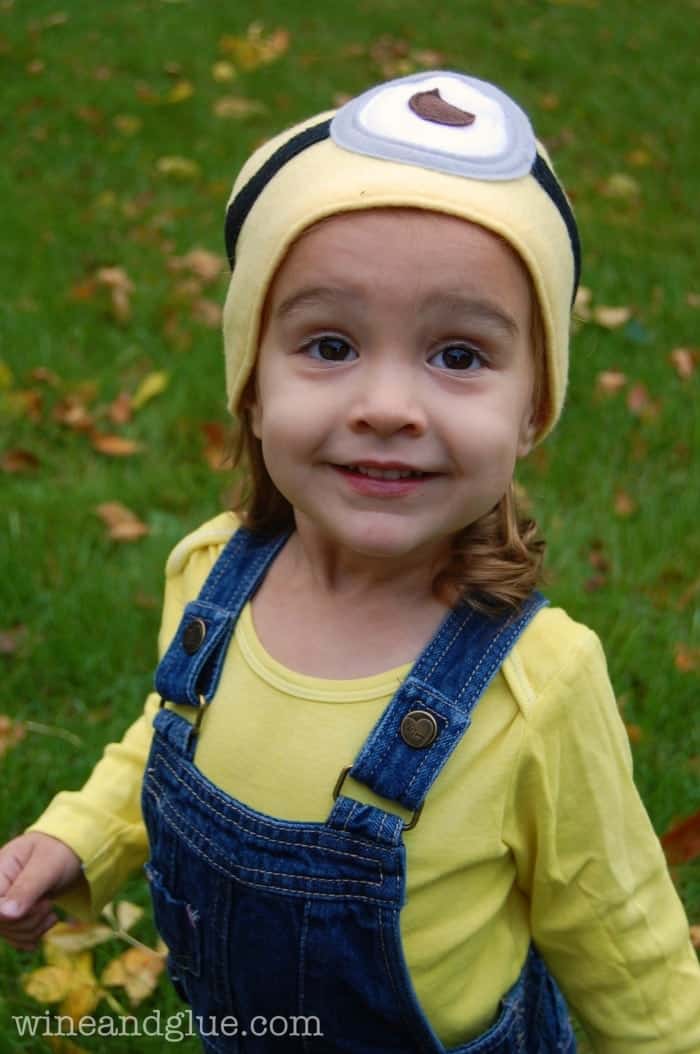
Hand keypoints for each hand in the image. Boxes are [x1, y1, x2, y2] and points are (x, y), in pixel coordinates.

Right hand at [0, 832, 82, 950]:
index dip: (15, 916)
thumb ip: (27, 888)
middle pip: (2, 924)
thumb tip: (5, 914)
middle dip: (32, 920)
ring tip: (49, 908)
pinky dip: (35, 934)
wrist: (67, 853)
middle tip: (48, 902)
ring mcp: (0, 905)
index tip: (42, 902)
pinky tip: (45, 920)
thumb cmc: (57, 852)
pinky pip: (16, 938)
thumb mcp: (47, 865)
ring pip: (10, 934)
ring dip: (36, 927)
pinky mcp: (10, 917)